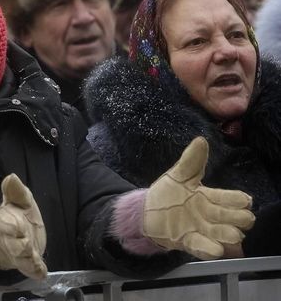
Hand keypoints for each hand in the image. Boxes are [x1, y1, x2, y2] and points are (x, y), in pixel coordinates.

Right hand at [0, 174, 46, 279]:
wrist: (14, 237)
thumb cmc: (17, 215)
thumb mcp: (19, 200)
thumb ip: (15, 191)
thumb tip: (11, 176)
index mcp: (6, 222)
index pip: (5, 224)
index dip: (10, 225)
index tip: (18, 224)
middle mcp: (12, 240)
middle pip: (12, 245)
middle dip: (18, 245)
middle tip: (26, 243)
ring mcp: (21, 254)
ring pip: (21, 259)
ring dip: (27, 258)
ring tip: (33, 256)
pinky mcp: (31, 263)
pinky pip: (32, 269)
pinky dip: (36, 271)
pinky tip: (41, 271)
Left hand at [143, 137, 254, 259]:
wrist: (146, 212)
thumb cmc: (168, 193)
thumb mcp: (178, 175)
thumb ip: (191, 161)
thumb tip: (201, 140)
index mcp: (209, 198)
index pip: (230, 198)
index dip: (238, 200)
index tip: (244, 200)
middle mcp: (209, 216)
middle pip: (232, 218)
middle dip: (239, 218)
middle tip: (243, 218)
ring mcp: (200, 230)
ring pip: (220, 234)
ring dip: (227, 235)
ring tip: (233, 234)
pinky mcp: (188, 242)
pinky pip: (201, 247)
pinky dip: (208, 249)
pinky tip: (215, 250)